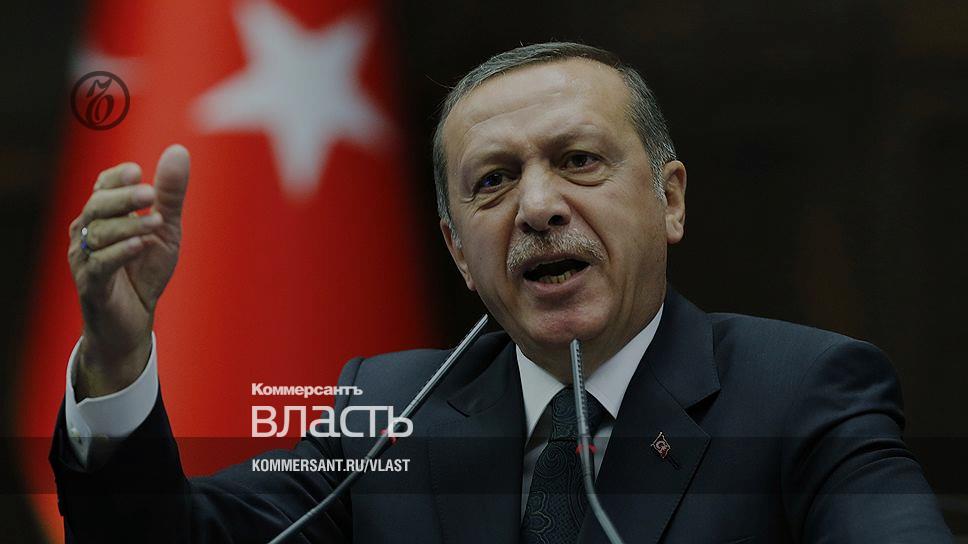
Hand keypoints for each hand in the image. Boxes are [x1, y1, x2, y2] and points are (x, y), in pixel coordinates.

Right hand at [68, 144, 189, 398]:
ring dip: (128, 225)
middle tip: (150, 193)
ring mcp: (85, 260)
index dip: (116, 178)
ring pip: (98, 234)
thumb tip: (178, 150)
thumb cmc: (145, 271)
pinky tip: (139, 244)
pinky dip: (120, 252)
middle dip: (123, 198)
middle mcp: (87, 234)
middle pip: (97, 206)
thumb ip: (170, 194)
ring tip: (156, 221)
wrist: (133, 322)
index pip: (102, 187)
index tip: (137, 171)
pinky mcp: (92, 285)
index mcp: (103, 216)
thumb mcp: (166, 229)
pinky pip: (100, 265)